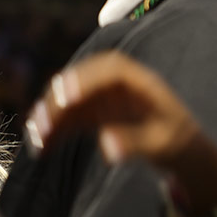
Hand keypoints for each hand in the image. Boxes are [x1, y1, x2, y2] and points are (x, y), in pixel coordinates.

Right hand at [24, 51, 216, 215]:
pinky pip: (70, 117)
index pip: (112, 69)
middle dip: (60, 99)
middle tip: (44, 123)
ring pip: (71, 99)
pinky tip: (42, 146)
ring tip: (37, 138)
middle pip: (83, 81)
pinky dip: (55, 129)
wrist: (178, 147)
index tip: (66, 96)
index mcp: (140, 82)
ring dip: (51, 116)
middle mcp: (118, 84)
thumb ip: (136, 144)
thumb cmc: (177, 142)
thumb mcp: (163, 145)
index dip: (87, 78)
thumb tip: (107, 147)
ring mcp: (104, 97)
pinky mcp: (94, 113)